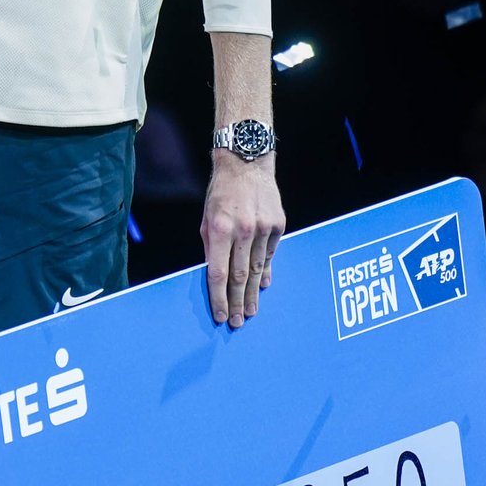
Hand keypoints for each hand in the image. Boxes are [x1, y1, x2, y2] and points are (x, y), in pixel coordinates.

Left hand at [201, 156, 283, 328]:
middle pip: (240, 276)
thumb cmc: (221, 192)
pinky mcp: (278, 224)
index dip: (218, 297)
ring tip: (249, 312)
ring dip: (253, 294)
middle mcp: (243, 230)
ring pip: (257, 269)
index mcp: (220, 228)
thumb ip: (211, 248)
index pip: (219, 272)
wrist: (246, 163)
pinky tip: (263, 286)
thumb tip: (216, 276)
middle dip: (236, 302)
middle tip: (236, 322)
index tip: (218, 315)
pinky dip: (266, 271)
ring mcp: (264, 227)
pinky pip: (270, 254)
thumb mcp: (206, 219)